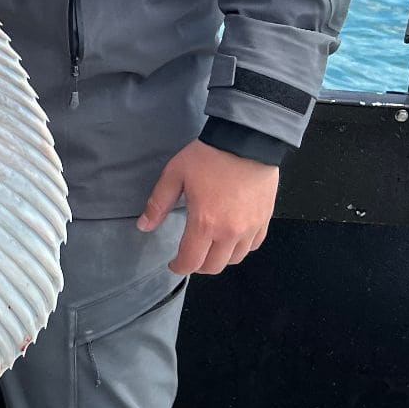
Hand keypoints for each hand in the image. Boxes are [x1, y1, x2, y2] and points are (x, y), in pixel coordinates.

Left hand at [137, 139, 278, 276]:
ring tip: (210, 246)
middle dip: (198, 266)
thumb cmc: (209, 156)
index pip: (191, 261)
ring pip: (235, 259)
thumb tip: (144, 226)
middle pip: (214, 267)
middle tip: (190, 255)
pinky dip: (240, 248)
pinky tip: (232, 237)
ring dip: (219, 258)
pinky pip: (253, 245)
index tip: (173, 264)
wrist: (247, 140)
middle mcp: (230, 232)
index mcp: (204, 222)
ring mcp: (250, 228)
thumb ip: (158, 204)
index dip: (179, 267)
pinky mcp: (265, 220)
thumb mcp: (175, 175)